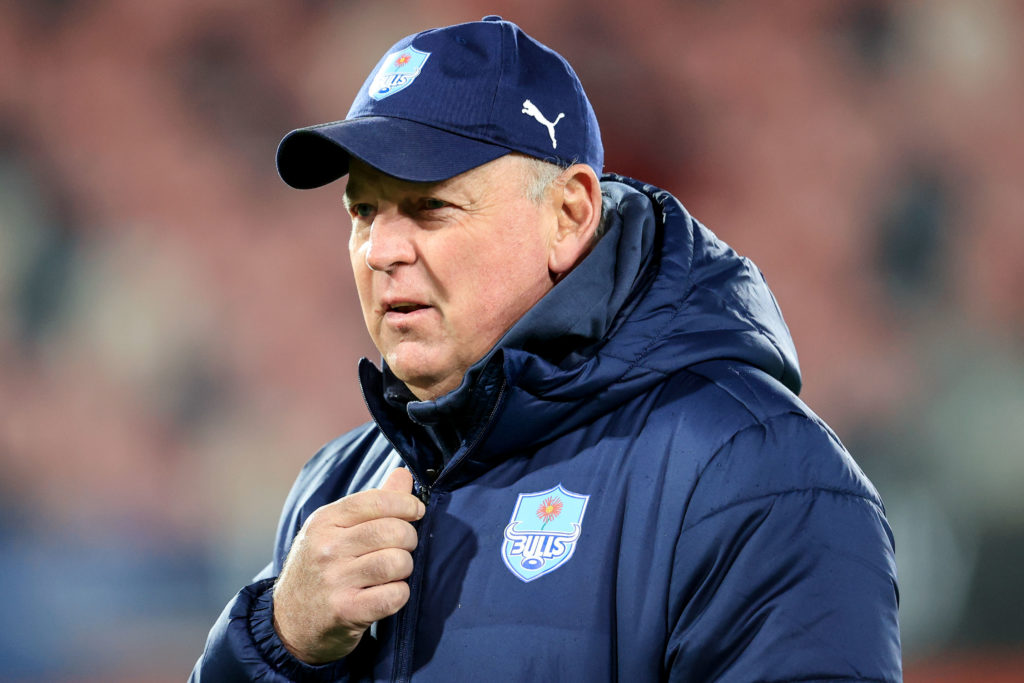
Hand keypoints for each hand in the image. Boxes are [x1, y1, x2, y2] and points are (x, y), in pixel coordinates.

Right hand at [272, 468, 424, 663]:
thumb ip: (372, 502)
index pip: (377, 501)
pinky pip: (394, 596)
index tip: (416, 512)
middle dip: (409, 539)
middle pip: (393, 531)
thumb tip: (403, 474)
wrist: (288, 622)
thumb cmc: (319, 569)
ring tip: (393, 572)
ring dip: (405, 568)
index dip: (406, 504)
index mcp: (325, 521)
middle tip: (403, 547)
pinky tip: (388, 593)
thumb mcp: (334, 530)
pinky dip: (400, 594)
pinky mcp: (345, 610)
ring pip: (397, 562)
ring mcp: (335, 580)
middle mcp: (327, 547)